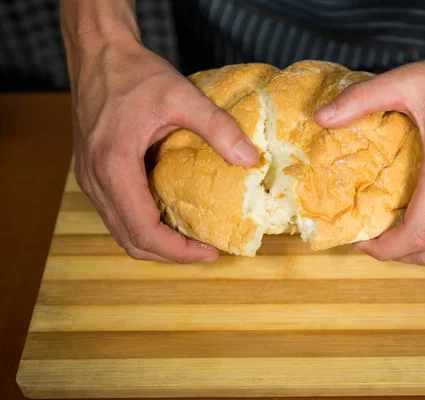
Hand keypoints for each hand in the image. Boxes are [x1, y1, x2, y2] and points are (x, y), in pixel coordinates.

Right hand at [71, 44, 258, 262]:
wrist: (97, 54)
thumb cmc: (135, 73)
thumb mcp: (182, 95)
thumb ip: (218, 126)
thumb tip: (250, 159)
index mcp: (114, 165)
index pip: (143, 230)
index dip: (177, 251)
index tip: (209, 252)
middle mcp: (96, 180)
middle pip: (130, 241)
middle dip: (169, 255)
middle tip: (205, 251)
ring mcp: (90, 179)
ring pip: (120, 231)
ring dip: (155, 244)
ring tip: (190, 240)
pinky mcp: (92, 173)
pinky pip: (116, 214)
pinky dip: (141, 226)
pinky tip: (168, 218)